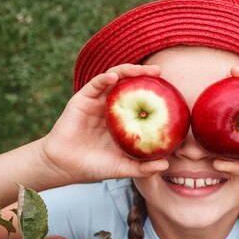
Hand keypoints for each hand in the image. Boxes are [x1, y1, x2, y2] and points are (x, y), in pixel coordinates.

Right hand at [39, 64, 168, 184]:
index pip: (141, 100)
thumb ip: (143, 168)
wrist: (65, 166)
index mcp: (123, 119)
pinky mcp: (82, 99)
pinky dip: (105, 78)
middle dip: (144, 74)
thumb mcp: (123, 168)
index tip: (172, 91)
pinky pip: (95, 84)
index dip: (155, 93)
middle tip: (159, 72)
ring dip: (128, 70)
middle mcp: (112, 107)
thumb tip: (166, 165)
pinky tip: (114, 77)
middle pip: (129, 84)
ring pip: (114, 79)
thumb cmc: (95, 166)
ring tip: (141, 69)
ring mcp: (98, 102)